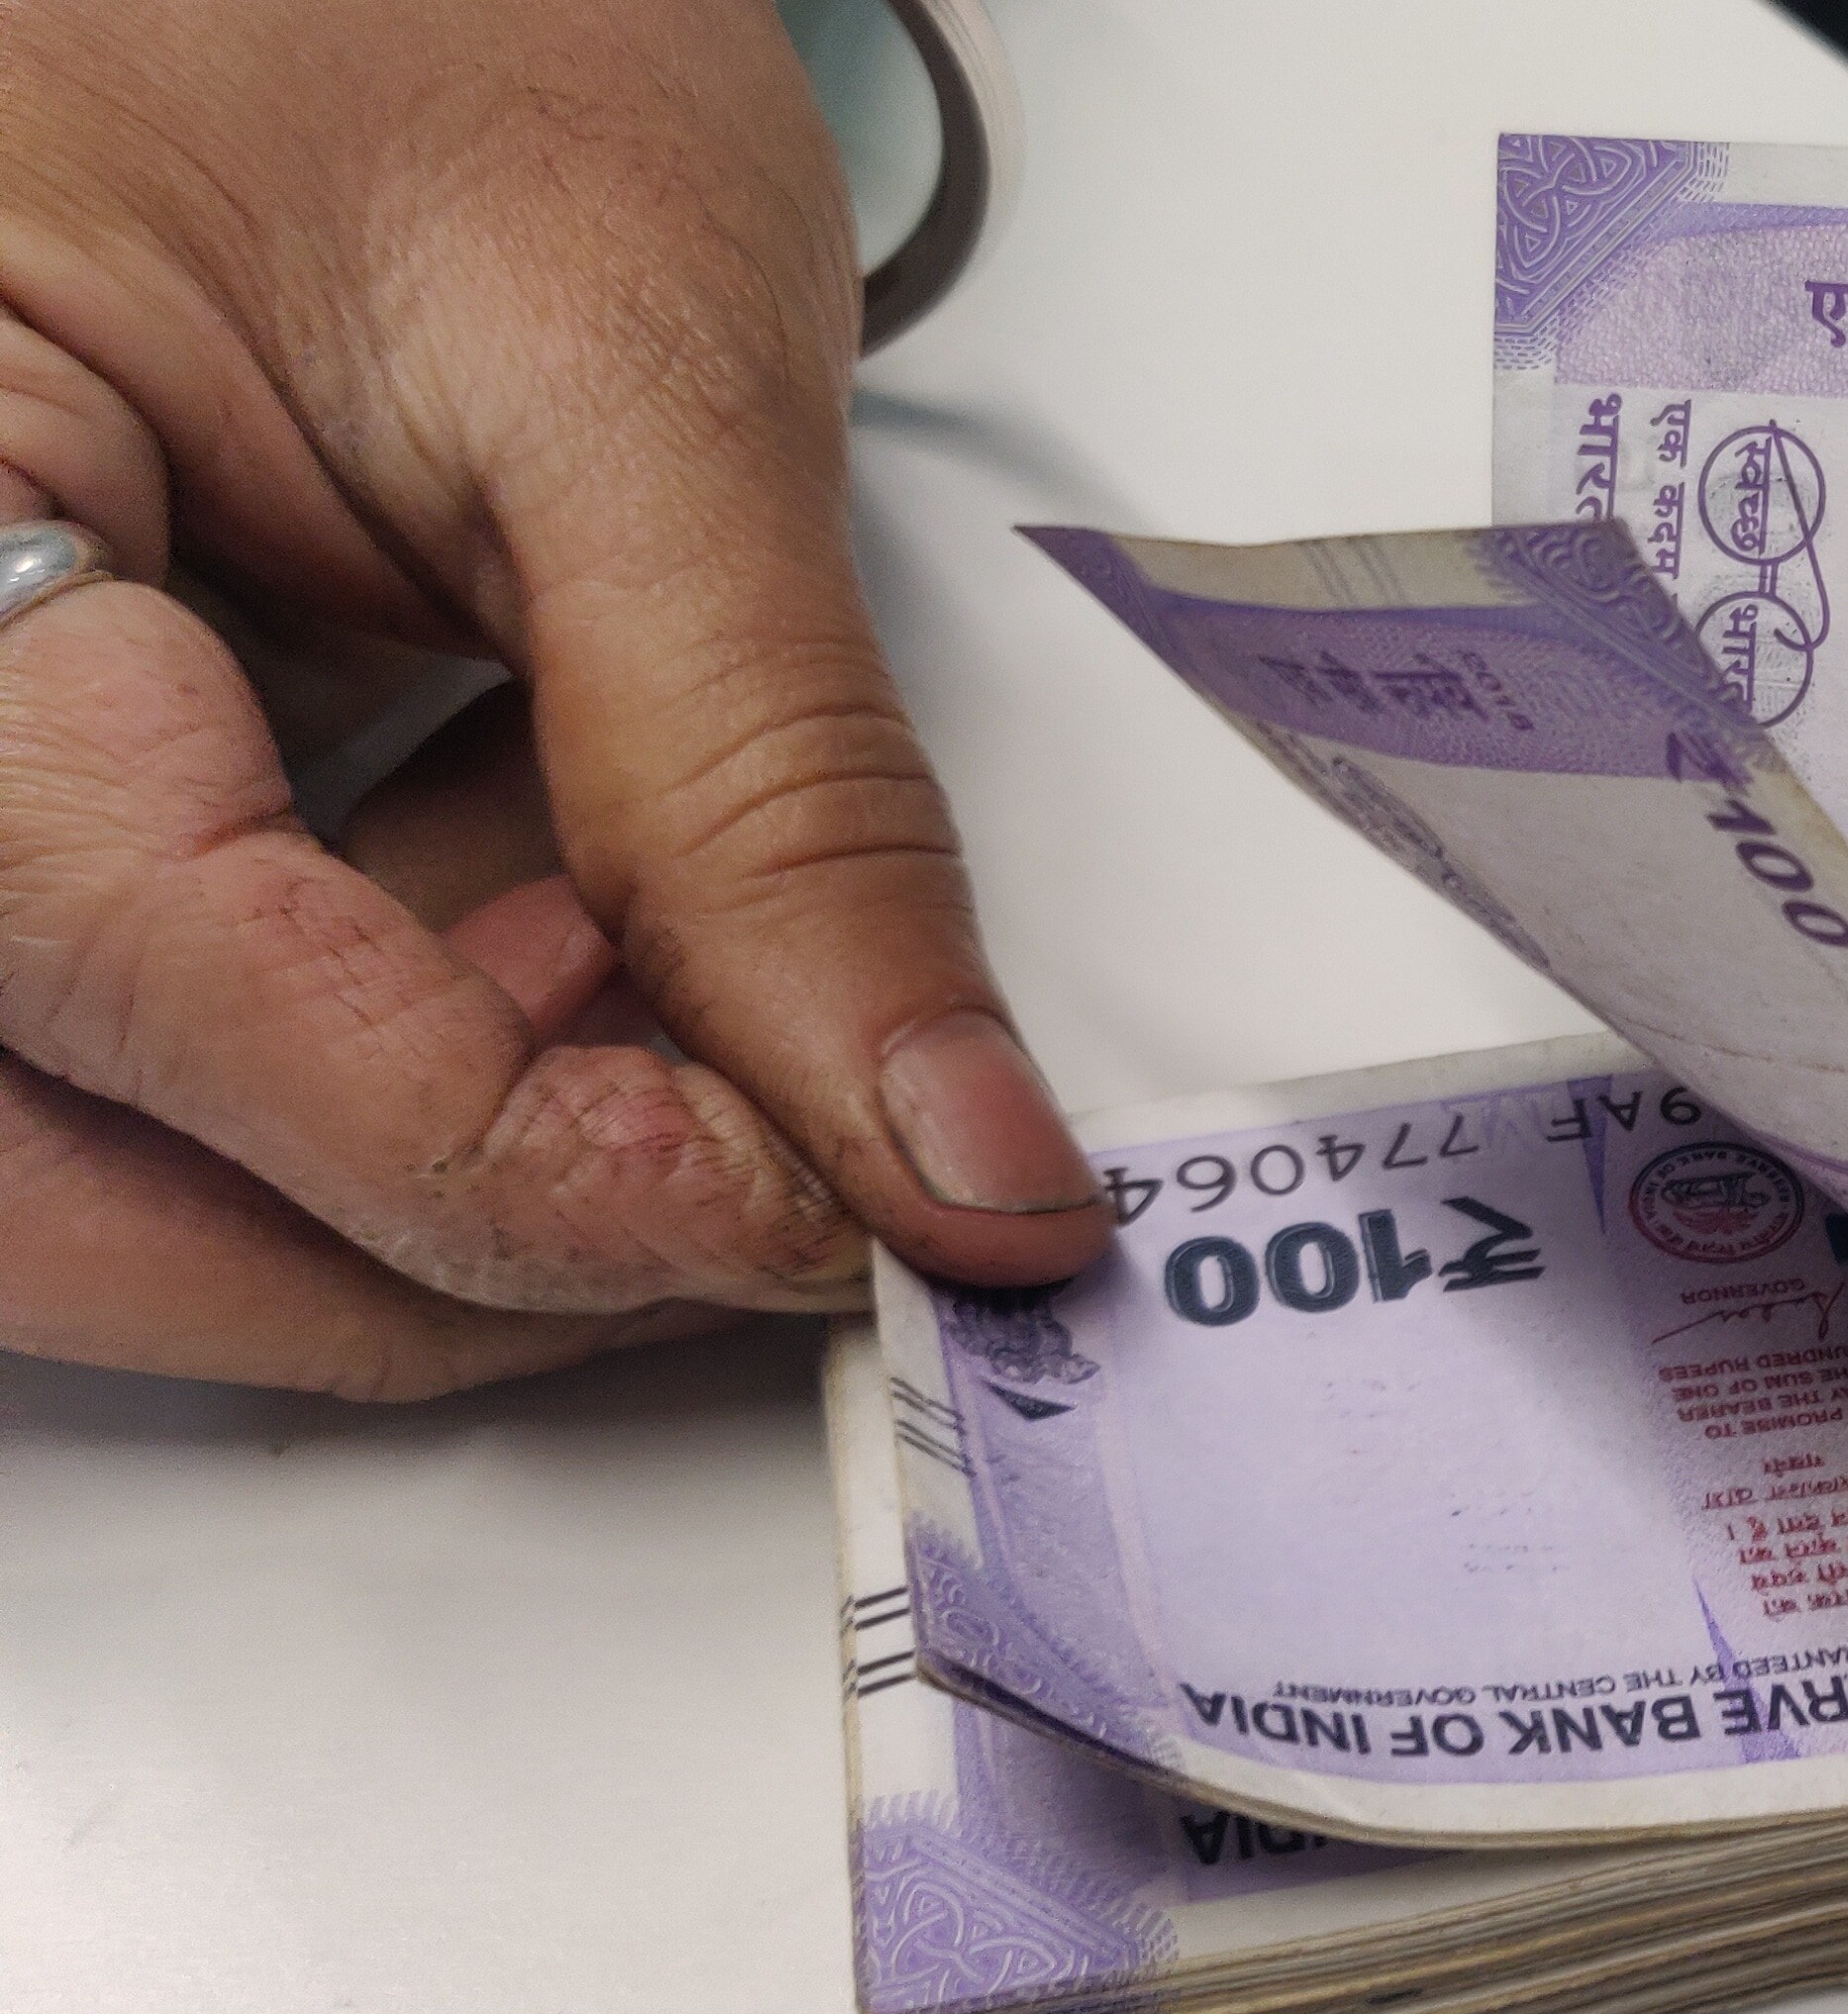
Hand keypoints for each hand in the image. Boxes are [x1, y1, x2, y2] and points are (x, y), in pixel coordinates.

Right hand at [0, 0, 1107, 1396]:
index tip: (821, 1201)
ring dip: (425, 1170)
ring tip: (690, 1008)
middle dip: (444, 1240)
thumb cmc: (419, 2)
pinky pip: (140, 1043)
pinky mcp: (14, 796)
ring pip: (82, 1154)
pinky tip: (580, 936)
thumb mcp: (634, 369)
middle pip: (48, 1170)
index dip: (507, 1160)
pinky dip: (396, 1057)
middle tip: (781, 1190)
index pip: (147, 973)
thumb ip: (770, 791)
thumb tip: (939, 1151)